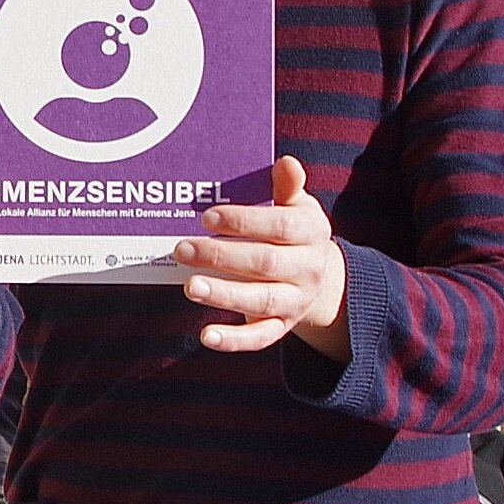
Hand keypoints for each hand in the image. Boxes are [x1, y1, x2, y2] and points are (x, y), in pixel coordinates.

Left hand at [179, 158, 351, 356]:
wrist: (321, 279)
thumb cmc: (294, 233)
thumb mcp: (297, 207)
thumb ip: (288, 187)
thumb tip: (286, 162)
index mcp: (312, 232)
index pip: (280, 226)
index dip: (244, 221)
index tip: (207, 217)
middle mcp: (308, 269)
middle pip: (266, 263)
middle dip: (222, 256)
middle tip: (182, 248)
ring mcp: (296, 301)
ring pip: (262, 301)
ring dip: (224, 295)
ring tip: (190, 286)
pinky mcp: (282, 327)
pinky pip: (260, 338)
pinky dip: (234, 340)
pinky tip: (206, 336)